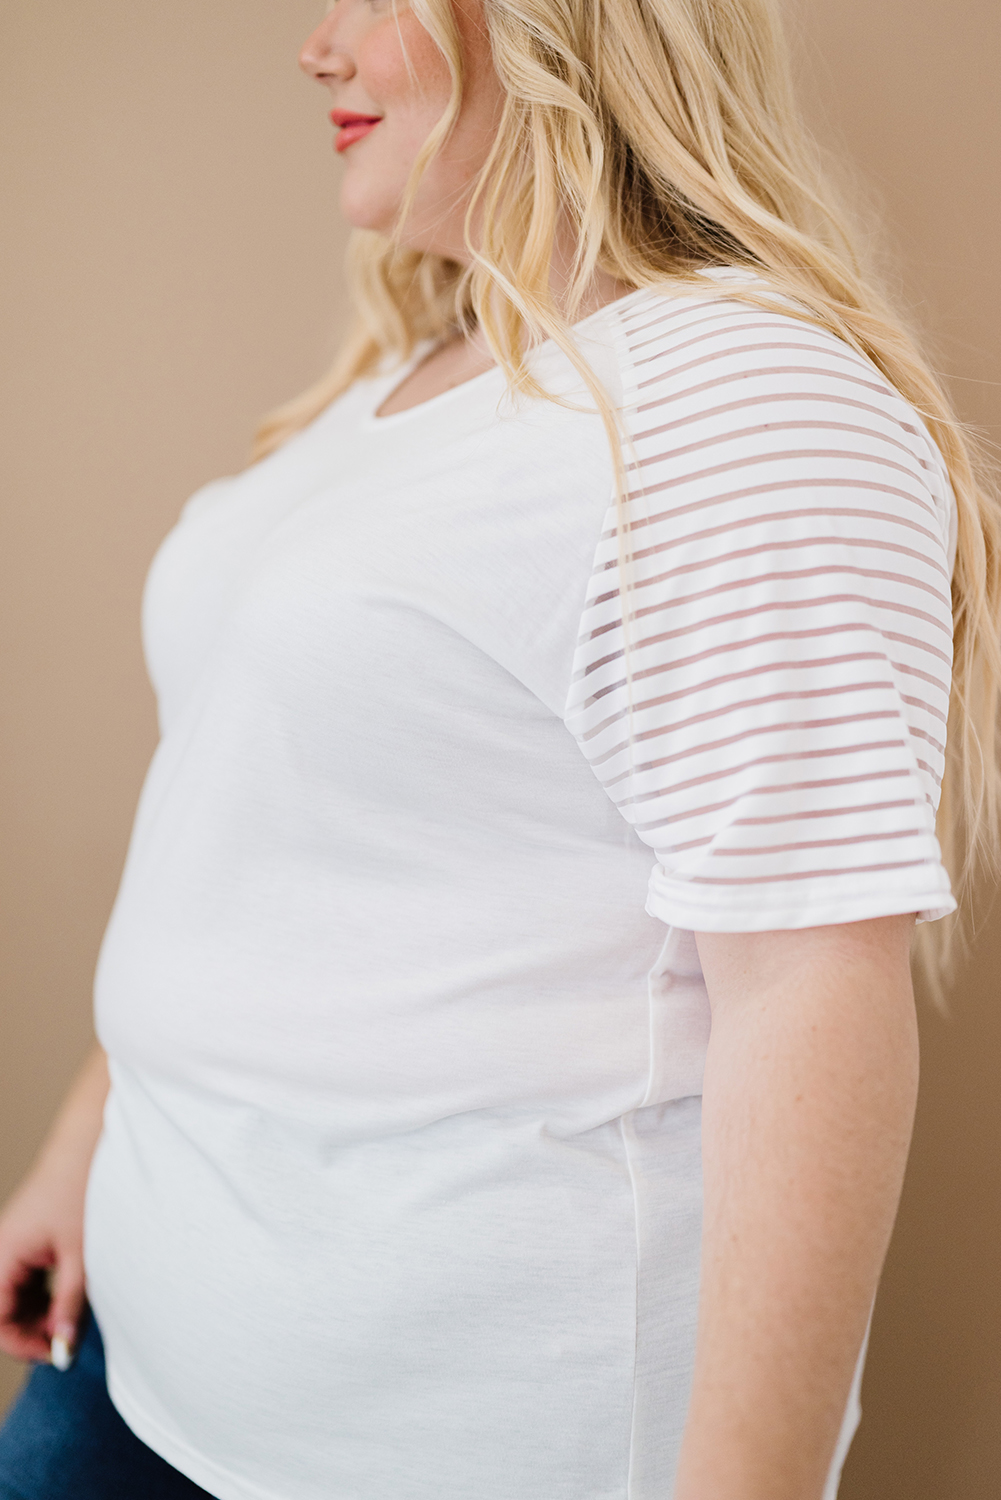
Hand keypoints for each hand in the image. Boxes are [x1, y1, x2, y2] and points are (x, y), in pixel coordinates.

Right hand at [0, 1155, 87, 1364]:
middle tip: (68, 1338)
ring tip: (74, 1316)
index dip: (24, 1343)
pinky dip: (45, 1293)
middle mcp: (1, 1250)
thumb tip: (62, 1346)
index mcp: (4, 1255)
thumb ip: (70, 1303)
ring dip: (40, 1312)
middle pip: (4, 1309)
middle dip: (32, 1329)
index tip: (56, 1353)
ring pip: (16, 1295)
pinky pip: (27, 1278)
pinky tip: (71, 1295)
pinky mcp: (29, 1239)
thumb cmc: (82, 1190)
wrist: (89, 1144)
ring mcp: (14, 1244)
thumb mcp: (82, 1256)